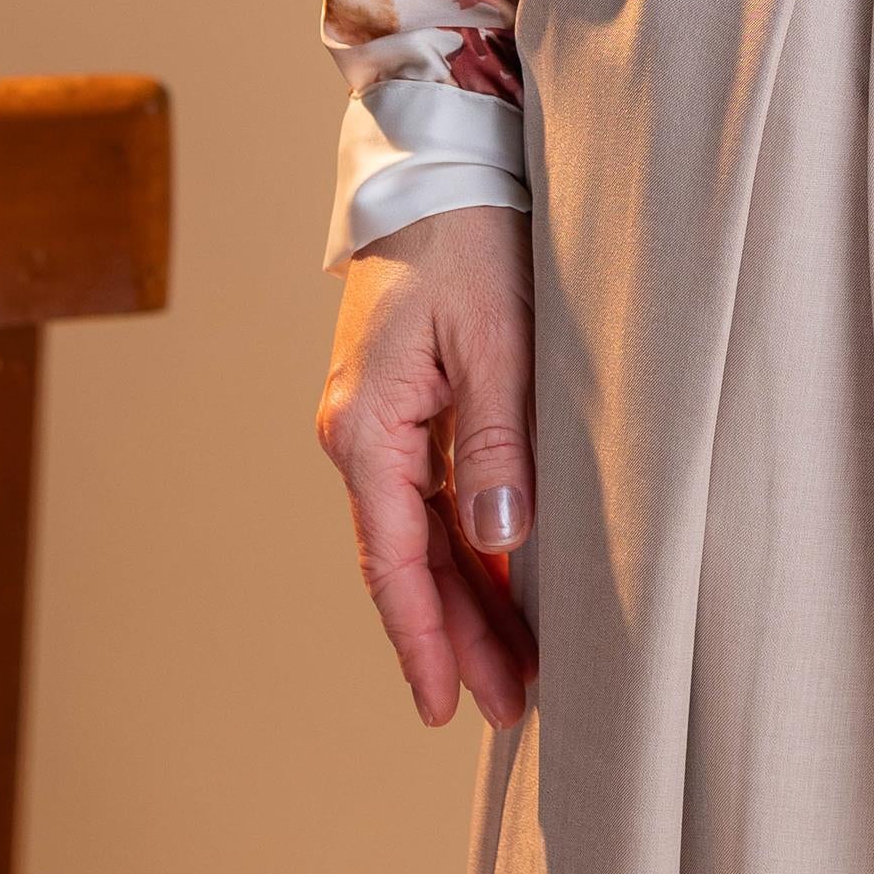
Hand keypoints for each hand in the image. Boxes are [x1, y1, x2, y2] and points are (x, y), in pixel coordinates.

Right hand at [316, 204, 540, 730]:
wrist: (438, 165)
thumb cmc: (470, 240)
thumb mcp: (498, 342)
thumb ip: (497, 446)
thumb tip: (495, 543)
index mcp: (366, 428)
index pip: (397, 561)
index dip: (425, 640)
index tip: (449, 706)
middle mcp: (359, 434)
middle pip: (407, 562)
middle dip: (456, 639)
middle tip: (509, 708)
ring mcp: (379, 422)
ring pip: (422, 536)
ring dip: (465, 600)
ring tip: (514, 667)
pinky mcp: (406, 404)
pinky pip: (433, 497)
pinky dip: (466, 547)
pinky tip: (502, 585)